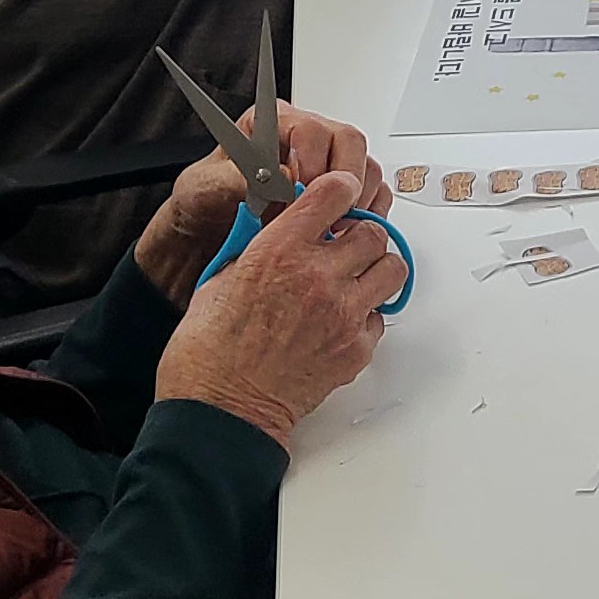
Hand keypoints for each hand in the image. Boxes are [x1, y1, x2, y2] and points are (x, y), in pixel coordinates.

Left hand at [136, 103, 386, 300]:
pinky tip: (342, 233)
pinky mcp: (343, 193)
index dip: (313, 160)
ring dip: (357, 201)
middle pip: (349, 142)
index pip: (311, 127)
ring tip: (331, 228)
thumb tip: (281, 174)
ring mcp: (329, 164)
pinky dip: (366, 215)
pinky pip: (373, 194)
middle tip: (328, 213)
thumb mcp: (207, 188)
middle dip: (344, 181)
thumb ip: (240, 178)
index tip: (302, 191)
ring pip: (366, 168)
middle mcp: (306, 139)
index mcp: (272, 124)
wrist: (207, 238)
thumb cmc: (205, 206)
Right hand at [151, 170, 403, 449]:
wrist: (220, 409)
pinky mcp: (355, 349)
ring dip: (374, 270)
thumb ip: (257, 248)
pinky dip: (366, 316)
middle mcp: (318, 276)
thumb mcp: (220, 279)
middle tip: (345, 245)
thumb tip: (275, 232)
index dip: (340, 189)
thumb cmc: (208, 351)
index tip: (341, 193)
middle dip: (359, 235)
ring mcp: (342, 313)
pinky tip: (341, 321)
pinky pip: (380, 318)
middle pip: (372, 232)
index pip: (333, 192)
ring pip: (390, 269)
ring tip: (353, 280)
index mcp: (279, 250)